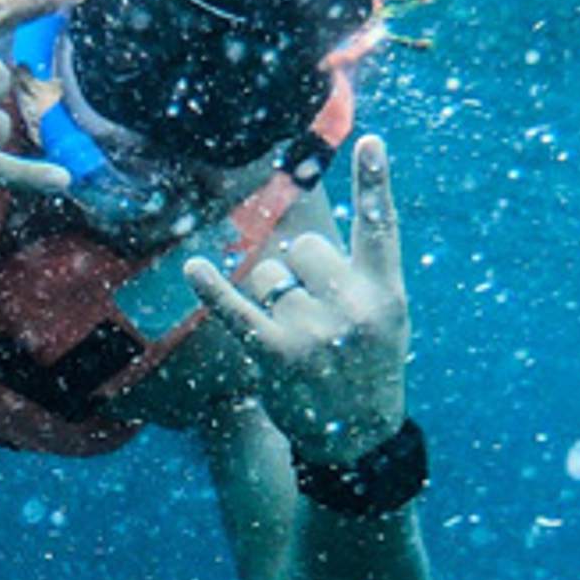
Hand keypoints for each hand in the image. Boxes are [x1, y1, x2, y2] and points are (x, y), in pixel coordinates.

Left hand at [184, 132, 409, 469]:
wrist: (359, 437)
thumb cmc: (367, 365)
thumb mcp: (385, 317)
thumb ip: (359, 273)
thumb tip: (296, 239)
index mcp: (386, 292)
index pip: (381, 227)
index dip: (375, 182)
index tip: (368, 141)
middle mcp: (353, 307)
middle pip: (303, 246)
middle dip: (299, 268)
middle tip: (316, 309)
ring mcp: (314, 330)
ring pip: (268, 274)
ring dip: (271, 294)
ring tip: (295, 333)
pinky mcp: (276, 354)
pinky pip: (237, 310)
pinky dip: (212, 289)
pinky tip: (194, 268)